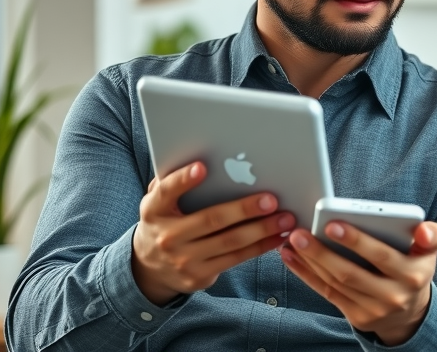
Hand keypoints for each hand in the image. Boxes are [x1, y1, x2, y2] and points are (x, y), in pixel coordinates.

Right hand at [131, 161, 296, 304]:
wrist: (150, 269)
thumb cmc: (165, 223)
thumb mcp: (158, 203)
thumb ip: (172, 184)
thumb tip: (200, 161)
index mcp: (154, 211)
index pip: (166, 192)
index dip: (183, 180)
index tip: (202, 167)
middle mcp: (167, 237)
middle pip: (211, 220)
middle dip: (244, 209)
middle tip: (271, 200)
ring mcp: (183, 259)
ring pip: (230, 242)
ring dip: (262, 230)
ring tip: (285, 218)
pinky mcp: (199, 276)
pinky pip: (236, 259)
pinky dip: (260, 247)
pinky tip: (278, 236)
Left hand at [280, 220, 436, 345]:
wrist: (410, 312)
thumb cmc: (413, 268)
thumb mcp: (429, 252)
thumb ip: (432, 235)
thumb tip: (423, 230)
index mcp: (413, 274)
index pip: (382, 256)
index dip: (357, 241)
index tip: (333, 225)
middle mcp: (394, 295)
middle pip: (352, 273)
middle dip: (322, 253)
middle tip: (300, 232)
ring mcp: (374, 310)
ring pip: (336, 283)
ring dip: (310, 262)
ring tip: (292, 241)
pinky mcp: (357, 318)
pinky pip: (328, 293)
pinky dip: (307, 275)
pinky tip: (293, 258)